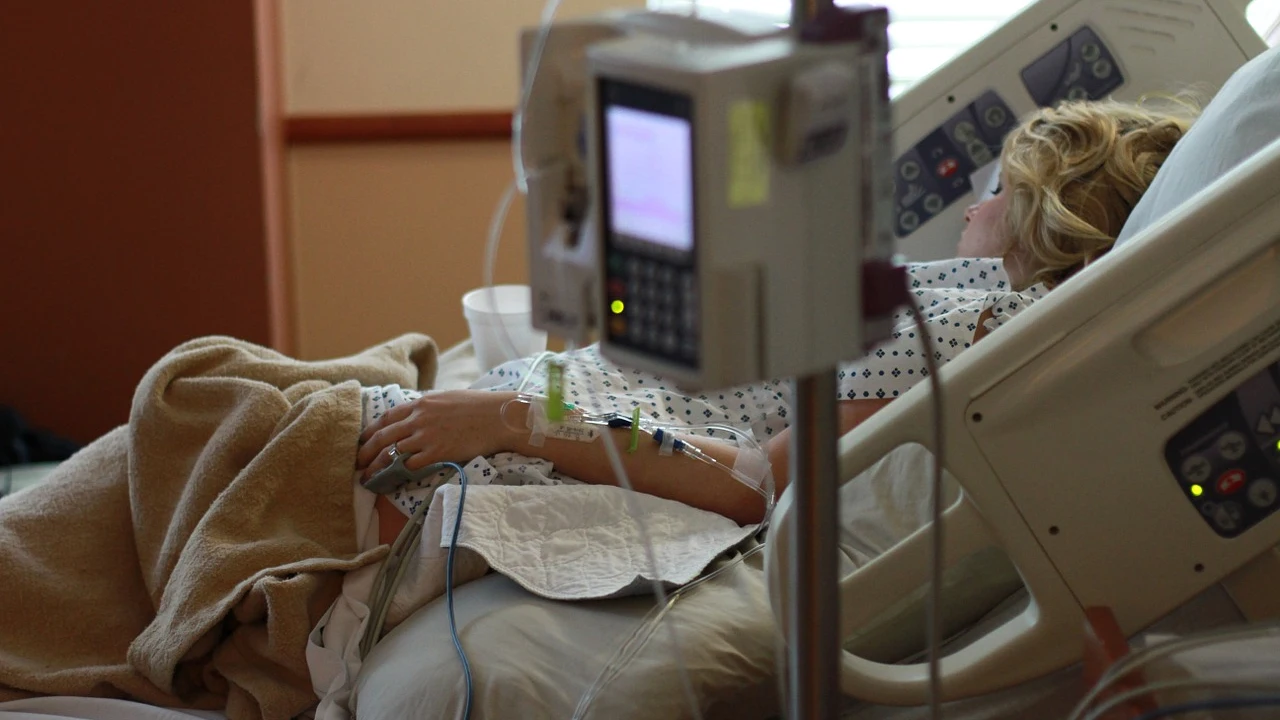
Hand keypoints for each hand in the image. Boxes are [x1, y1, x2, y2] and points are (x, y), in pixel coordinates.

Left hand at [356, 390, 517, 482]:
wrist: (498, 416)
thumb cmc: (478, 406)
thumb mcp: (447, 398)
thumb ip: (429, 407)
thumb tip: (419, 415)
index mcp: (421, 404)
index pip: (386, 418)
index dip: (370, 431)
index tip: (362, 441)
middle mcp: (419, 419)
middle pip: (383, 437)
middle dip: (366, 452)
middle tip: (357, 463)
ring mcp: (427, 436)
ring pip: (391, 453)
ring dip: (377, 467)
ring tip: (369, 478)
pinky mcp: (437, 452)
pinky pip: (411, 465)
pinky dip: (399, 473)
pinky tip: (393, 480)